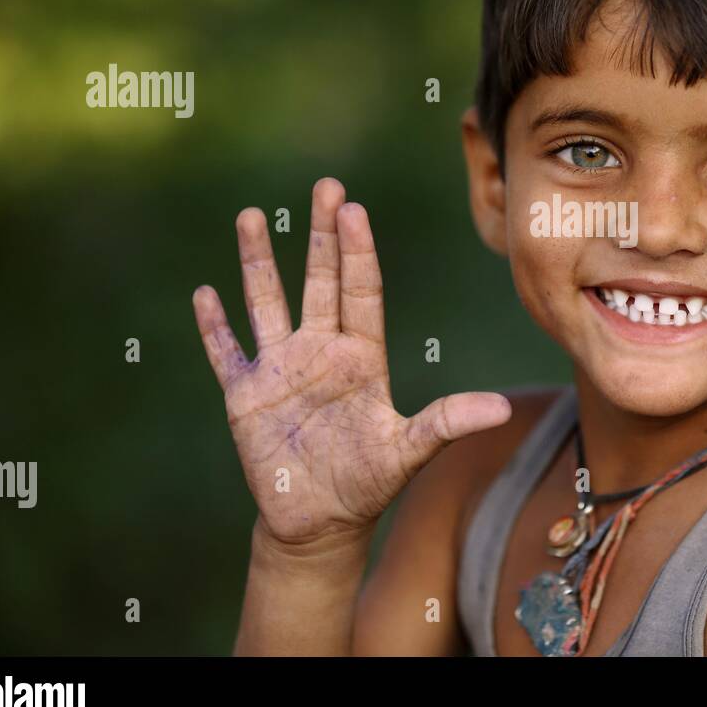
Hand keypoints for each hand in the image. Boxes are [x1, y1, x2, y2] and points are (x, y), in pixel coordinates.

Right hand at [192, 177, 510, 547]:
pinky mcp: (246, 395)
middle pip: (318, 280)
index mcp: (361, 356)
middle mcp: (320, 351)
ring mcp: (280, 368)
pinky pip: (228, 353)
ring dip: (257, 262)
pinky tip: (204, 293)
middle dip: (319, 234)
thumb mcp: (409, 451)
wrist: (321, 521)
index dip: (356, 251)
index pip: (360, 291)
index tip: (353, 210)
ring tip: (250, 215)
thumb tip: (502, 409)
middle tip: (326, 185)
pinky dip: (215, 327)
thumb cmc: (368, 482)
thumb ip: (447, 422)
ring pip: (266, 302)